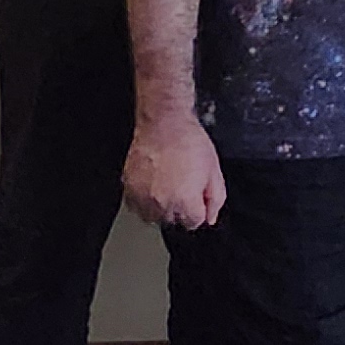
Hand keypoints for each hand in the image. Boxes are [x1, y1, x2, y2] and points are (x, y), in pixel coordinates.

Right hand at [124, 109, 227, 231]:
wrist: (164, 122)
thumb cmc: (188, 141)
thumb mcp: (214, 170)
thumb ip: (216, 199)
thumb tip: (210, 217)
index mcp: (185, 201)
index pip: (194, 222)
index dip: (198, 207)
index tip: (196, 195)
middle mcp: (162, 203)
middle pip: (174, 220)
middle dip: (181, 206)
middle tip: (182, 183)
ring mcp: (142, 197)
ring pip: (154, 216)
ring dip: (161, 205)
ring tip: (167, 183)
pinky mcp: (129, 188)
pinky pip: (137, 206)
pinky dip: (144, 199)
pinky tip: (153, 184)